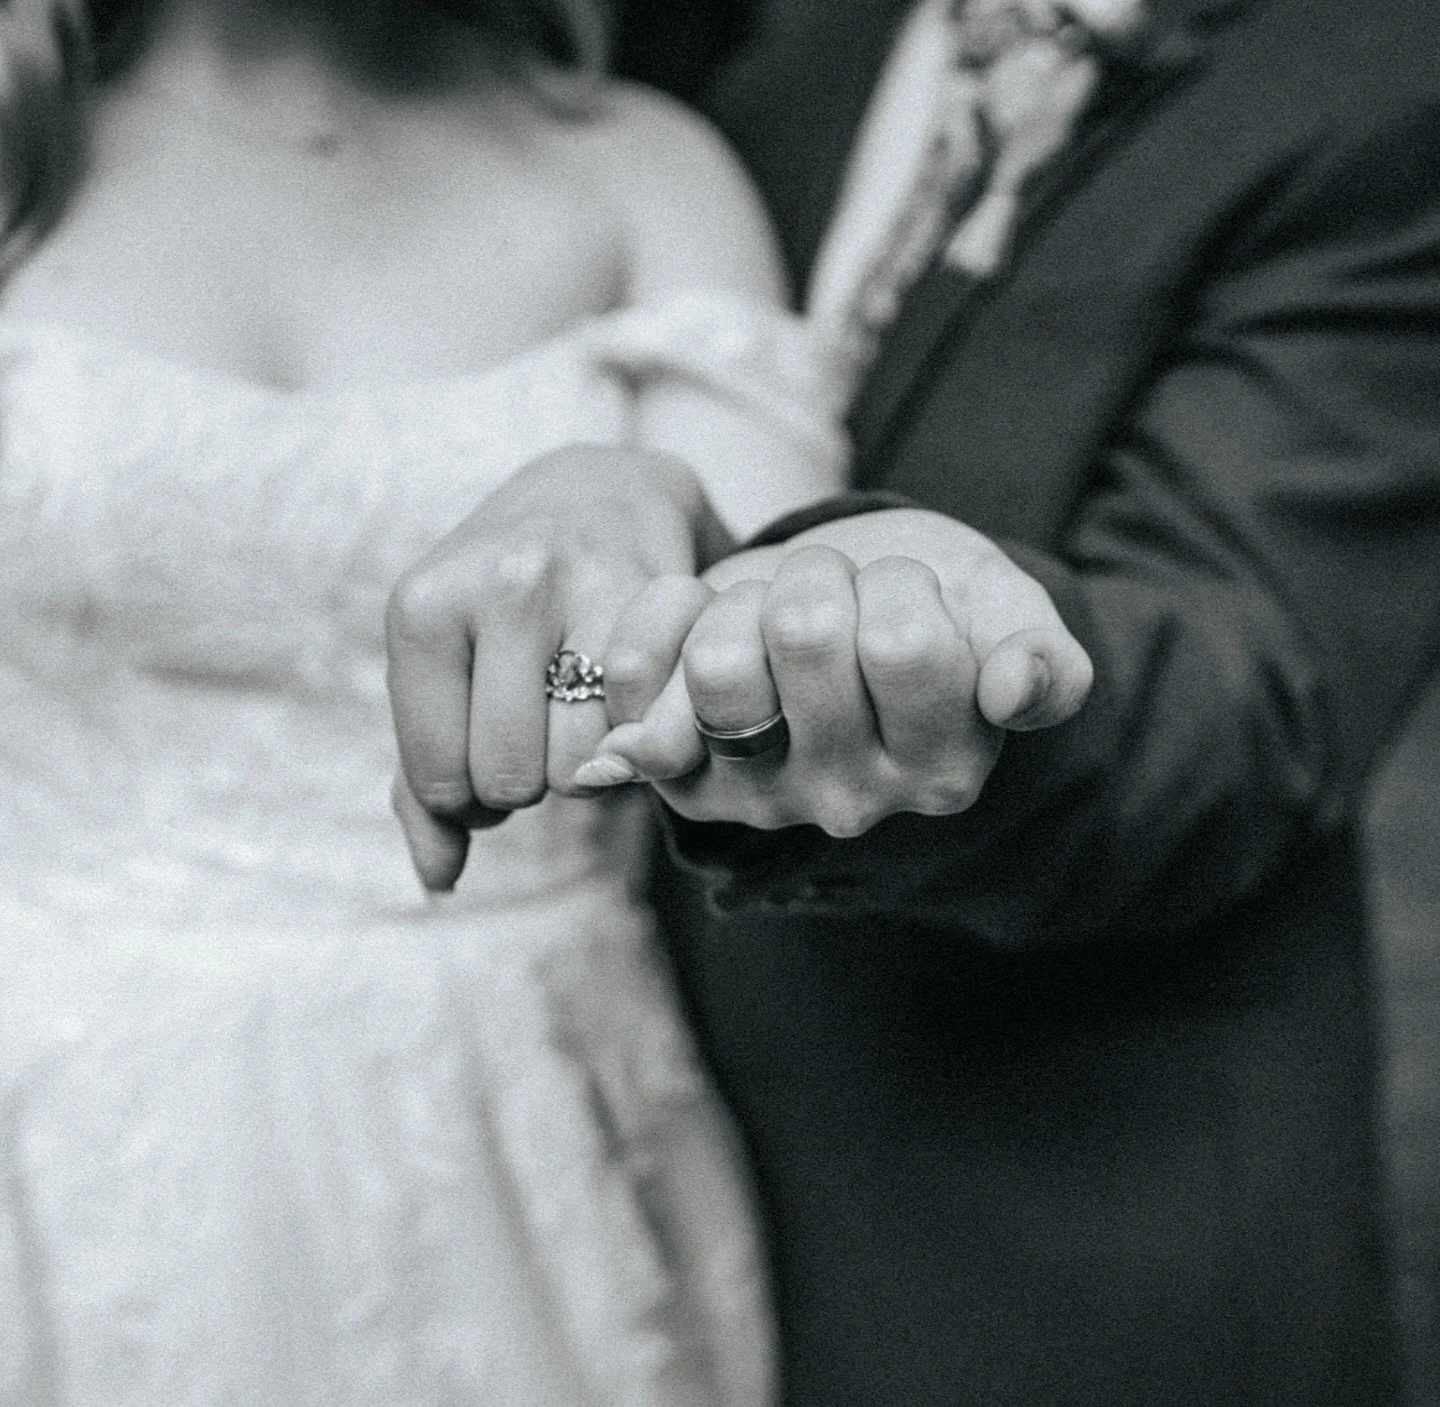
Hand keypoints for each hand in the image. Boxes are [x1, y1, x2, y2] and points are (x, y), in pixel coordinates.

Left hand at [385, 445, 729, 890]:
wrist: (597, 493)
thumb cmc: (499, 606)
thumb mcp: (440, 674)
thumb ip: (423, 786)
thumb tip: (439, 881)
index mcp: (422, 608)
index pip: (441, 781)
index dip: (467, 792)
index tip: (484, 744)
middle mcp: (500, 585)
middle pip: (514, 779)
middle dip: (526, 775)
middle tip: (537, 722)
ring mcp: (586, 586)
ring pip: (584, 765)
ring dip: (585, 760)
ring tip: (580, 704)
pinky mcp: (660, 598)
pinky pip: (644, 730)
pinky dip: (637, 734)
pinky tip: (626, 696)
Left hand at [572, 509, 1092, 835]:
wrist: (847, 609)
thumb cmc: (932, 610)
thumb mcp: (1012, 616)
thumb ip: (1045, 659)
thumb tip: (1014, 693)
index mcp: (941, 767)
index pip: (904, 643)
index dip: (900, 586)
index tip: (906, 599)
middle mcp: (845, 798)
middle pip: (804, 638)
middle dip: (822, 581)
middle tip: (837, 602)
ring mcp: (751, 792)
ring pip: (717, 663)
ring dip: (744, 601)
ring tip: (773, 616)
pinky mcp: (674, 766)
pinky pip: (630, 674)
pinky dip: (662, 612)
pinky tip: (701, 613)